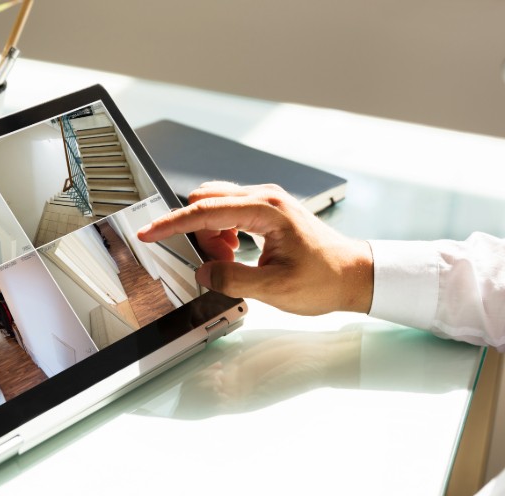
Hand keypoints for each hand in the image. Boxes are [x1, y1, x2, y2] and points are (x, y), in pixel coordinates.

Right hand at [137, 182, 373, 314]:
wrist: (355, 275)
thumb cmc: (325, 279)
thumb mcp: (274, 289)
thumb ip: (232, 280)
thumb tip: (204, 272)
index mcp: (267, 210)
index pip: (205, 211)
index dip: (172, 224)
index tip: (149, 232)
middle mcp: (265, 197)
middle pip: (206, 200)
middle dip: (197, 232)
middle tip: (215, 262)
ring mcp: (266, 201)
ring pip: (215, 205)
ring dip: (211, 234)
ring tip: (231, 260)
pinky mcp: (267, 210)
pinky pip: (229, 212)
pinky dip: (222, 232)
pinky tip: (237, 253)